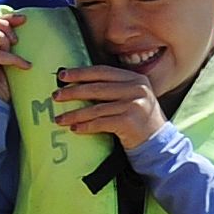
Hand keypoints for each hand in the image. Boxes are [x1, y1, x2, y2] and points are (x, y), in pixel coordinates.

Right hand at [0, 5, 17, 98]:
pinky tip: (25, 66)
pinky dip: (13, 59)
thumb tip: (17, 32)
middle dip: (3, 26)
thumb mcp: (1, 65)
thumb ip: (2, 48)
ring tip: (14, 54)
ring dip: (4, 40)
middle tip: (17, 41)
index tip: (22, 19)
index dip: (3, 17)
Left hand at [53, 63, 167, 149]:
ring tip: (59, 119)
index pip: (103, 71)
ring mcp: (135, 105)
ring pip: (96, 108)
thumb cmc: (137, 119)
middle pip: (97, 88)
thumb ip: (112, 88)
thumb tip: (76, 84)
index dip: (81, 72)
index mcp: (135, 78)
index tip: (62, 76)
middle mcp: (137, 89)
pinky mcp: (130, 121)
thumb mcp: (130, 97)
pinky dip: (86, 126)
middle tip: (55, 96)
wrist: (157, 142)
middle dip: (73, 92)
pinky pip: (101, 123)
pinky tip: (74, 129)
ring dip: (74, 114)